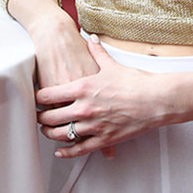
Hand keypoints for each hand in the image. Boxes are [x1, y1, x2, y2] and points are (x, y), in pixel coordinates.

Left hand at [36, 36, 171, 158]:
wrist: (156, 100)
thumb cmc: (136, 83)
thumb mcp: (111, 65)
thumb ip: (97, 53)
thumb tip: (91, 39)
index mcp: (82, 88)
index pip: (48, 95)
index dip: (38, 99)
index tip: (36, 99)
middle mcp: (84, 108)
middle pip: (50, 116)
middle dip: (41, 117)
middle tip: (38, 116)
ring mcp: (93, 125)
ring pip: (62, 134)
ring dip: (50, 134)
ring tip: (46, 131)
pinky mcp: (104, 139)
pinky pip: (80, 149)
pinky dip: (67, 152)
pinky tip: (60, 152)